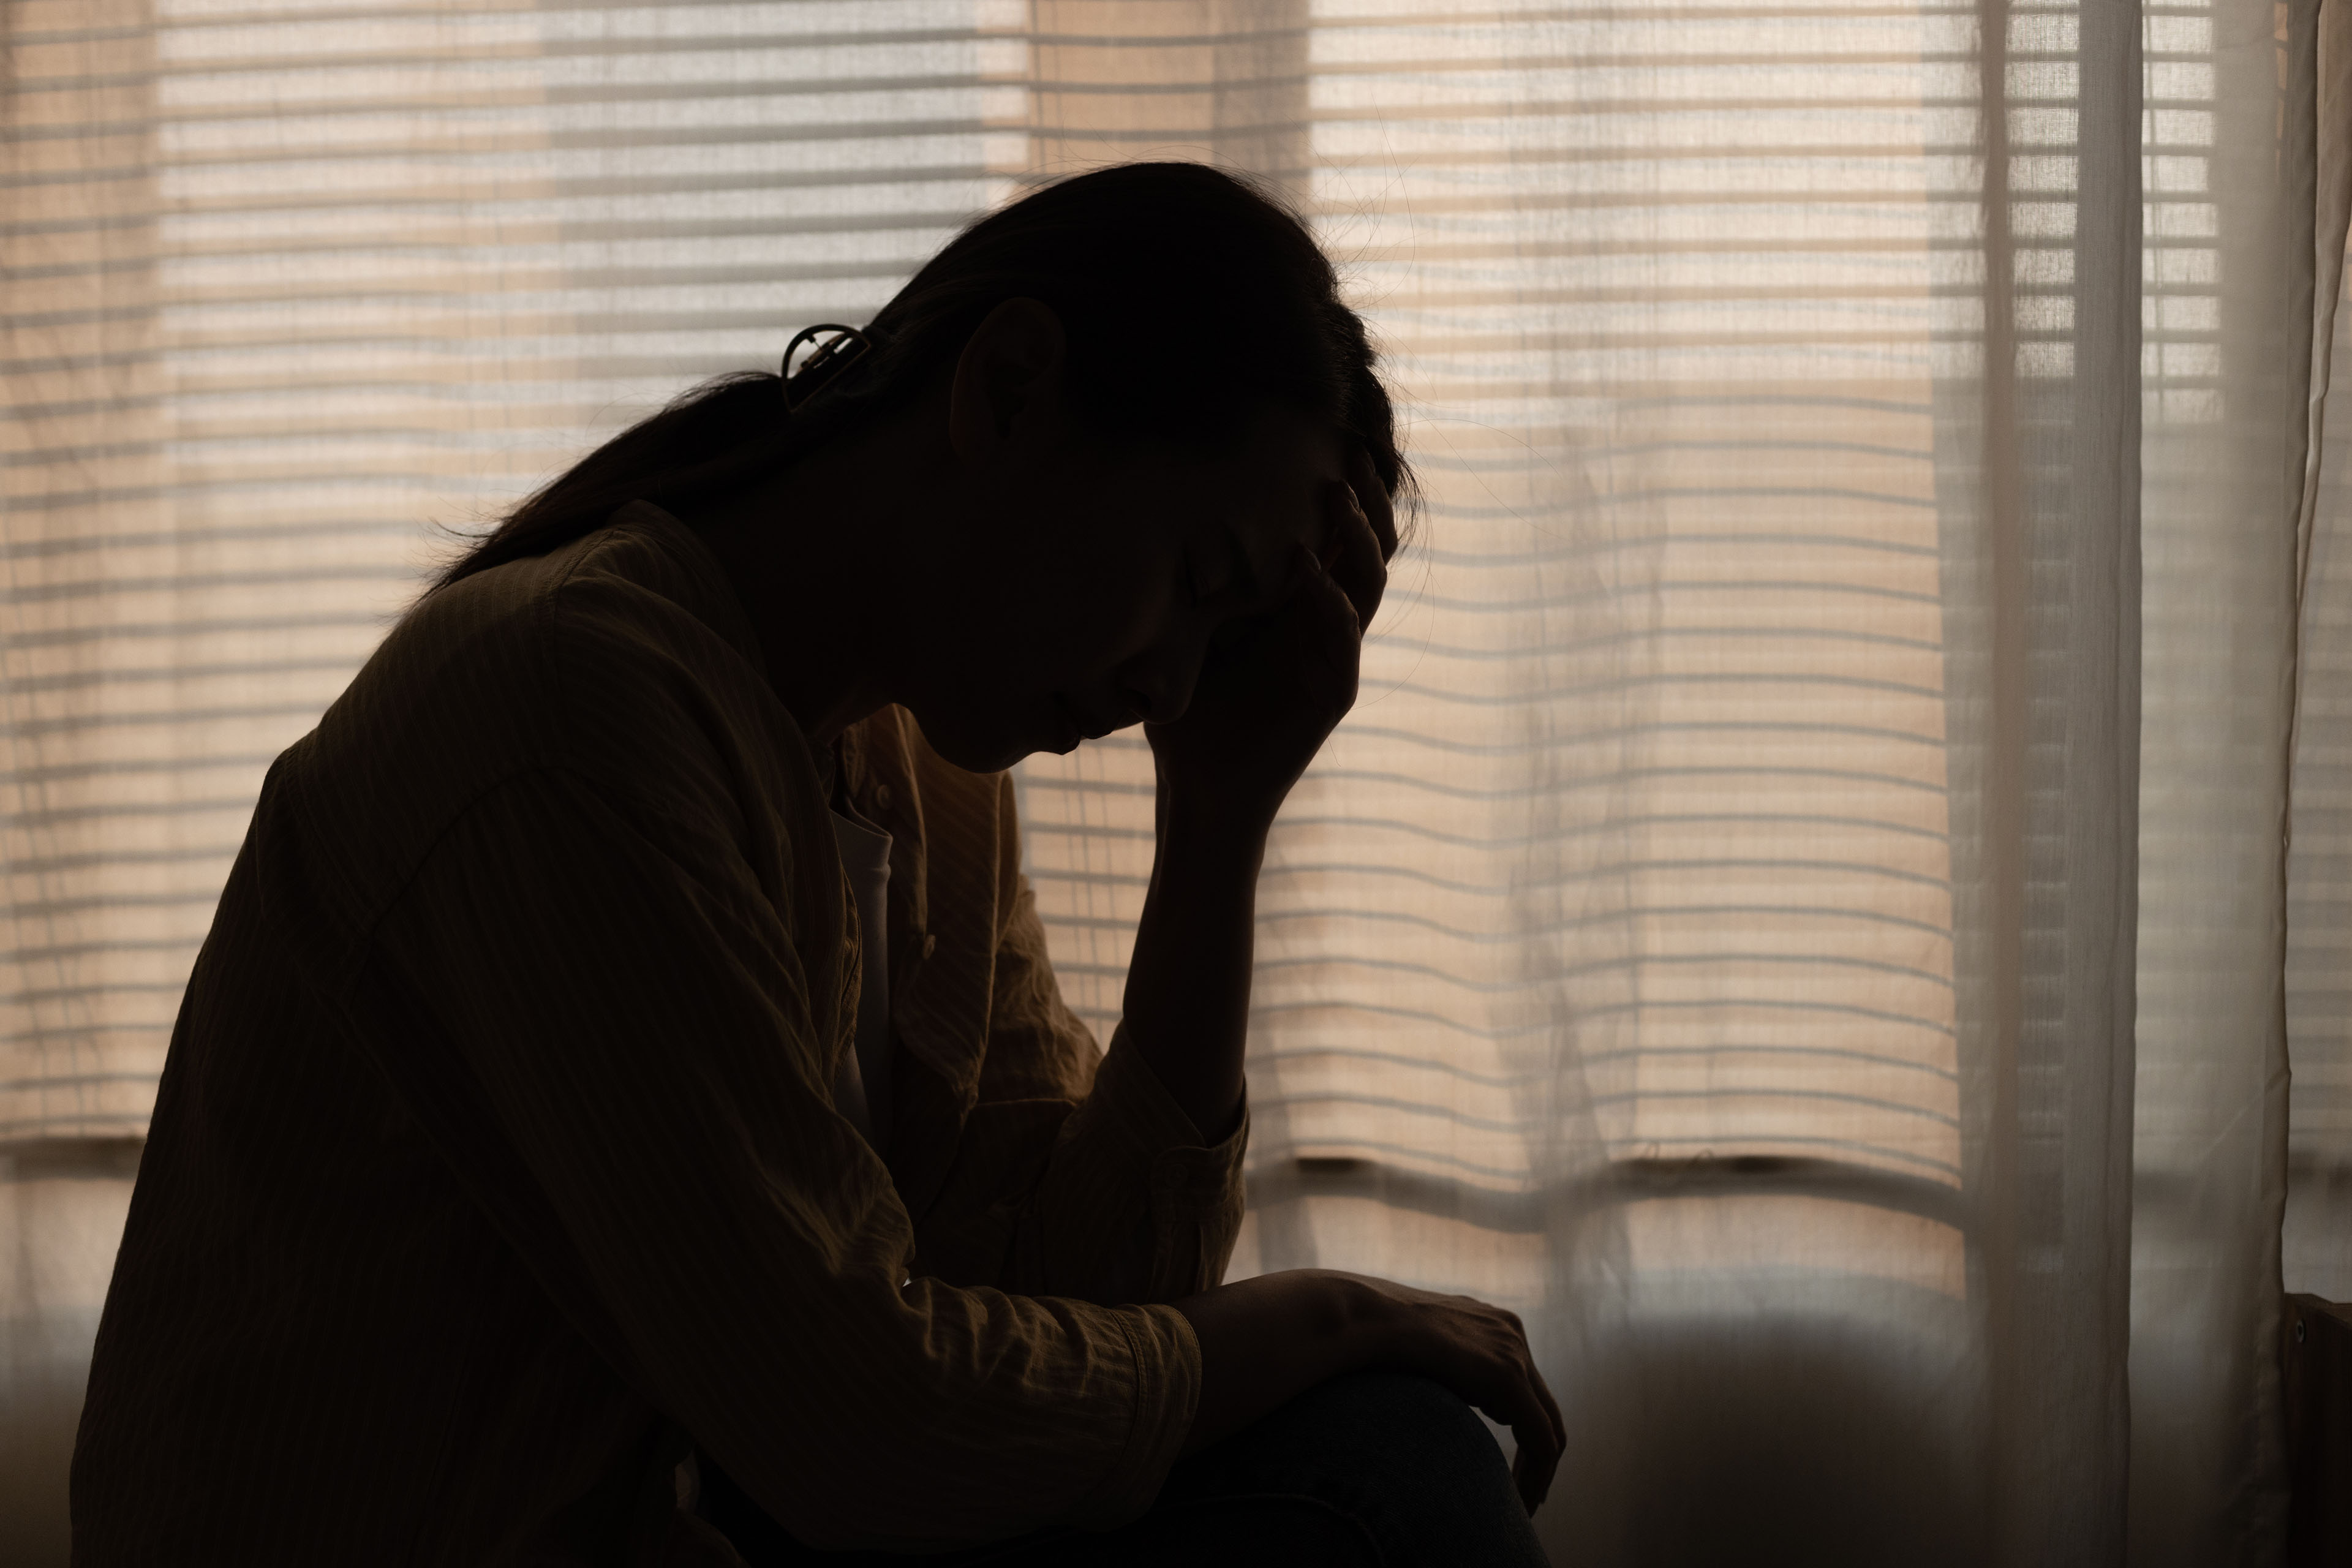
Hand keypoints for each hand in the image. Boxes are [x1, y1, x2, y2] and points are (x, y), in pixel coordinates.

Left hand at [1144, 455, 1391, 827]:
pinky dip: (1331, 604)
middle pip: (1367, 548)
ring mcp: (1334, 658)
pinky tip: (1309, 573)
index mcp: (1299, 606)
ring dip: (1357, 539)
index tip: (1329, 439)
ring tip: (1337, 498)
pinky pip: (1345, 642)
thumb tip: (1160, 516)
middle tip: (1348, 452)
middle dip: (1364, 499)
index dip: (1344, 491)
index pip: (1335, 537)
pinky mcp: (1332, 694)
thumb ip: (1192, 587)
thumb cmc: (1188, 712)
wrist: (1197, 786)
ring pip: (1369, 585)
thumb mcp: (1185, 635)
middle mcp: (1326, 624)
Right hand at [1339, 1272, 1565, 1512]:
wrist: (1361, 1314)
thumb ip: (1444, 1372)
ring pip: (1548, 1426)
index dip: (1523, 1428)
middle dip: (1538, 1455)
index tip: (1511, 1469)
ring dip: (1538, 1469)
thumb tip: (1448, 1399)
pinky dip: (1536, 1473)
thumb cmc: (1372, 1337)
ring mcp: (1514, 1350)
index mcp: (1490, 1323)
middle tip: (1529, 1494)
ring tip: (1522, 1502)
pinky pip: (1541, 1437)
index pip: (1523, 1385)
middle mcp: (1510, 1331)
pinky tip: (1521, 1499)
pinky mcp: (1508, 1376)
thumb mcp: (1420, 1353)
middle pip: (1544, 1406)